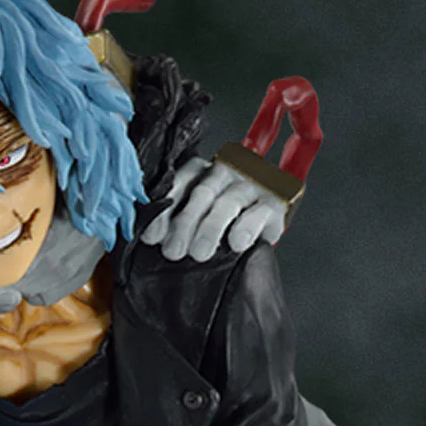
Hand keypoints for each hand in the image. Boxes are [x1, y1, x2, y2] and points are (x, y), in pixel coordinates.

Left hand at [141, 157, 286, 261]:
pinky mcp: (273, 203)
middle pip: (202, 192)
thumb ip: (175, 221)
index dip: (163, 210)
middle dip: (184, 223)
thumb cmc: (223, 222)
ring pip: (228, 202)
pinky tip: (236, 244)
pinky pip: (259, 212)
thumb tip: (152, 238)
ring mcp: (251, 185)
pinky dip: (246, 228)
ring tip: (199, 253)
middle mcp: (226, 172)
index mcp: (201, 171)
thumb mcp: (196, 218)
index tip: (152, 236)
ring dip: (210, 229)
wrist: (263, 226)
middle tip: (174, 251)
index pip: (179, 182)